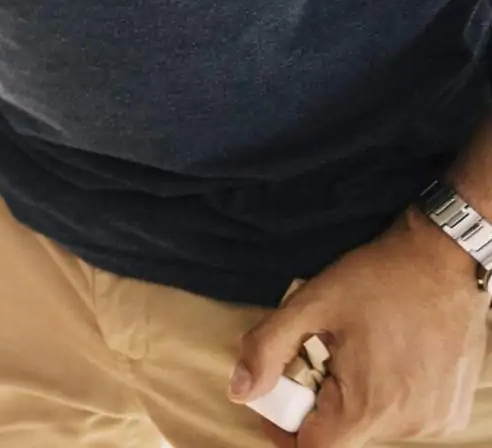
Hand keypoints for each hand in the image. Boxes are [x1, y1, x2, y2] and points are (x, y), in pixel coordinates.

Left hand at [231, 208, 485, 445]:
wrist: (444, 261)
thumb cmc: (378, 278)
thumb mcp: (310, 304)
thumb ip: (267, 349)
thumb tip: (240, 392)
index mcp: (369, 406)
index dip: (285, 429)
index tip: (277, 398)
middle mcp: (408, 425)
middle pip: (343, 436)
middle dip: (319, 405)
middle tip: (318, 358)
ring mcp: (435, 422)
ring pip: (372, 428)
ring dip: (353, 401)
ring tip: (356, 353)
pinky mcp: (450, 414)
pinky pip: (403, 420)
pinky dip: (385, 399)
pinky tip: (386, 360)